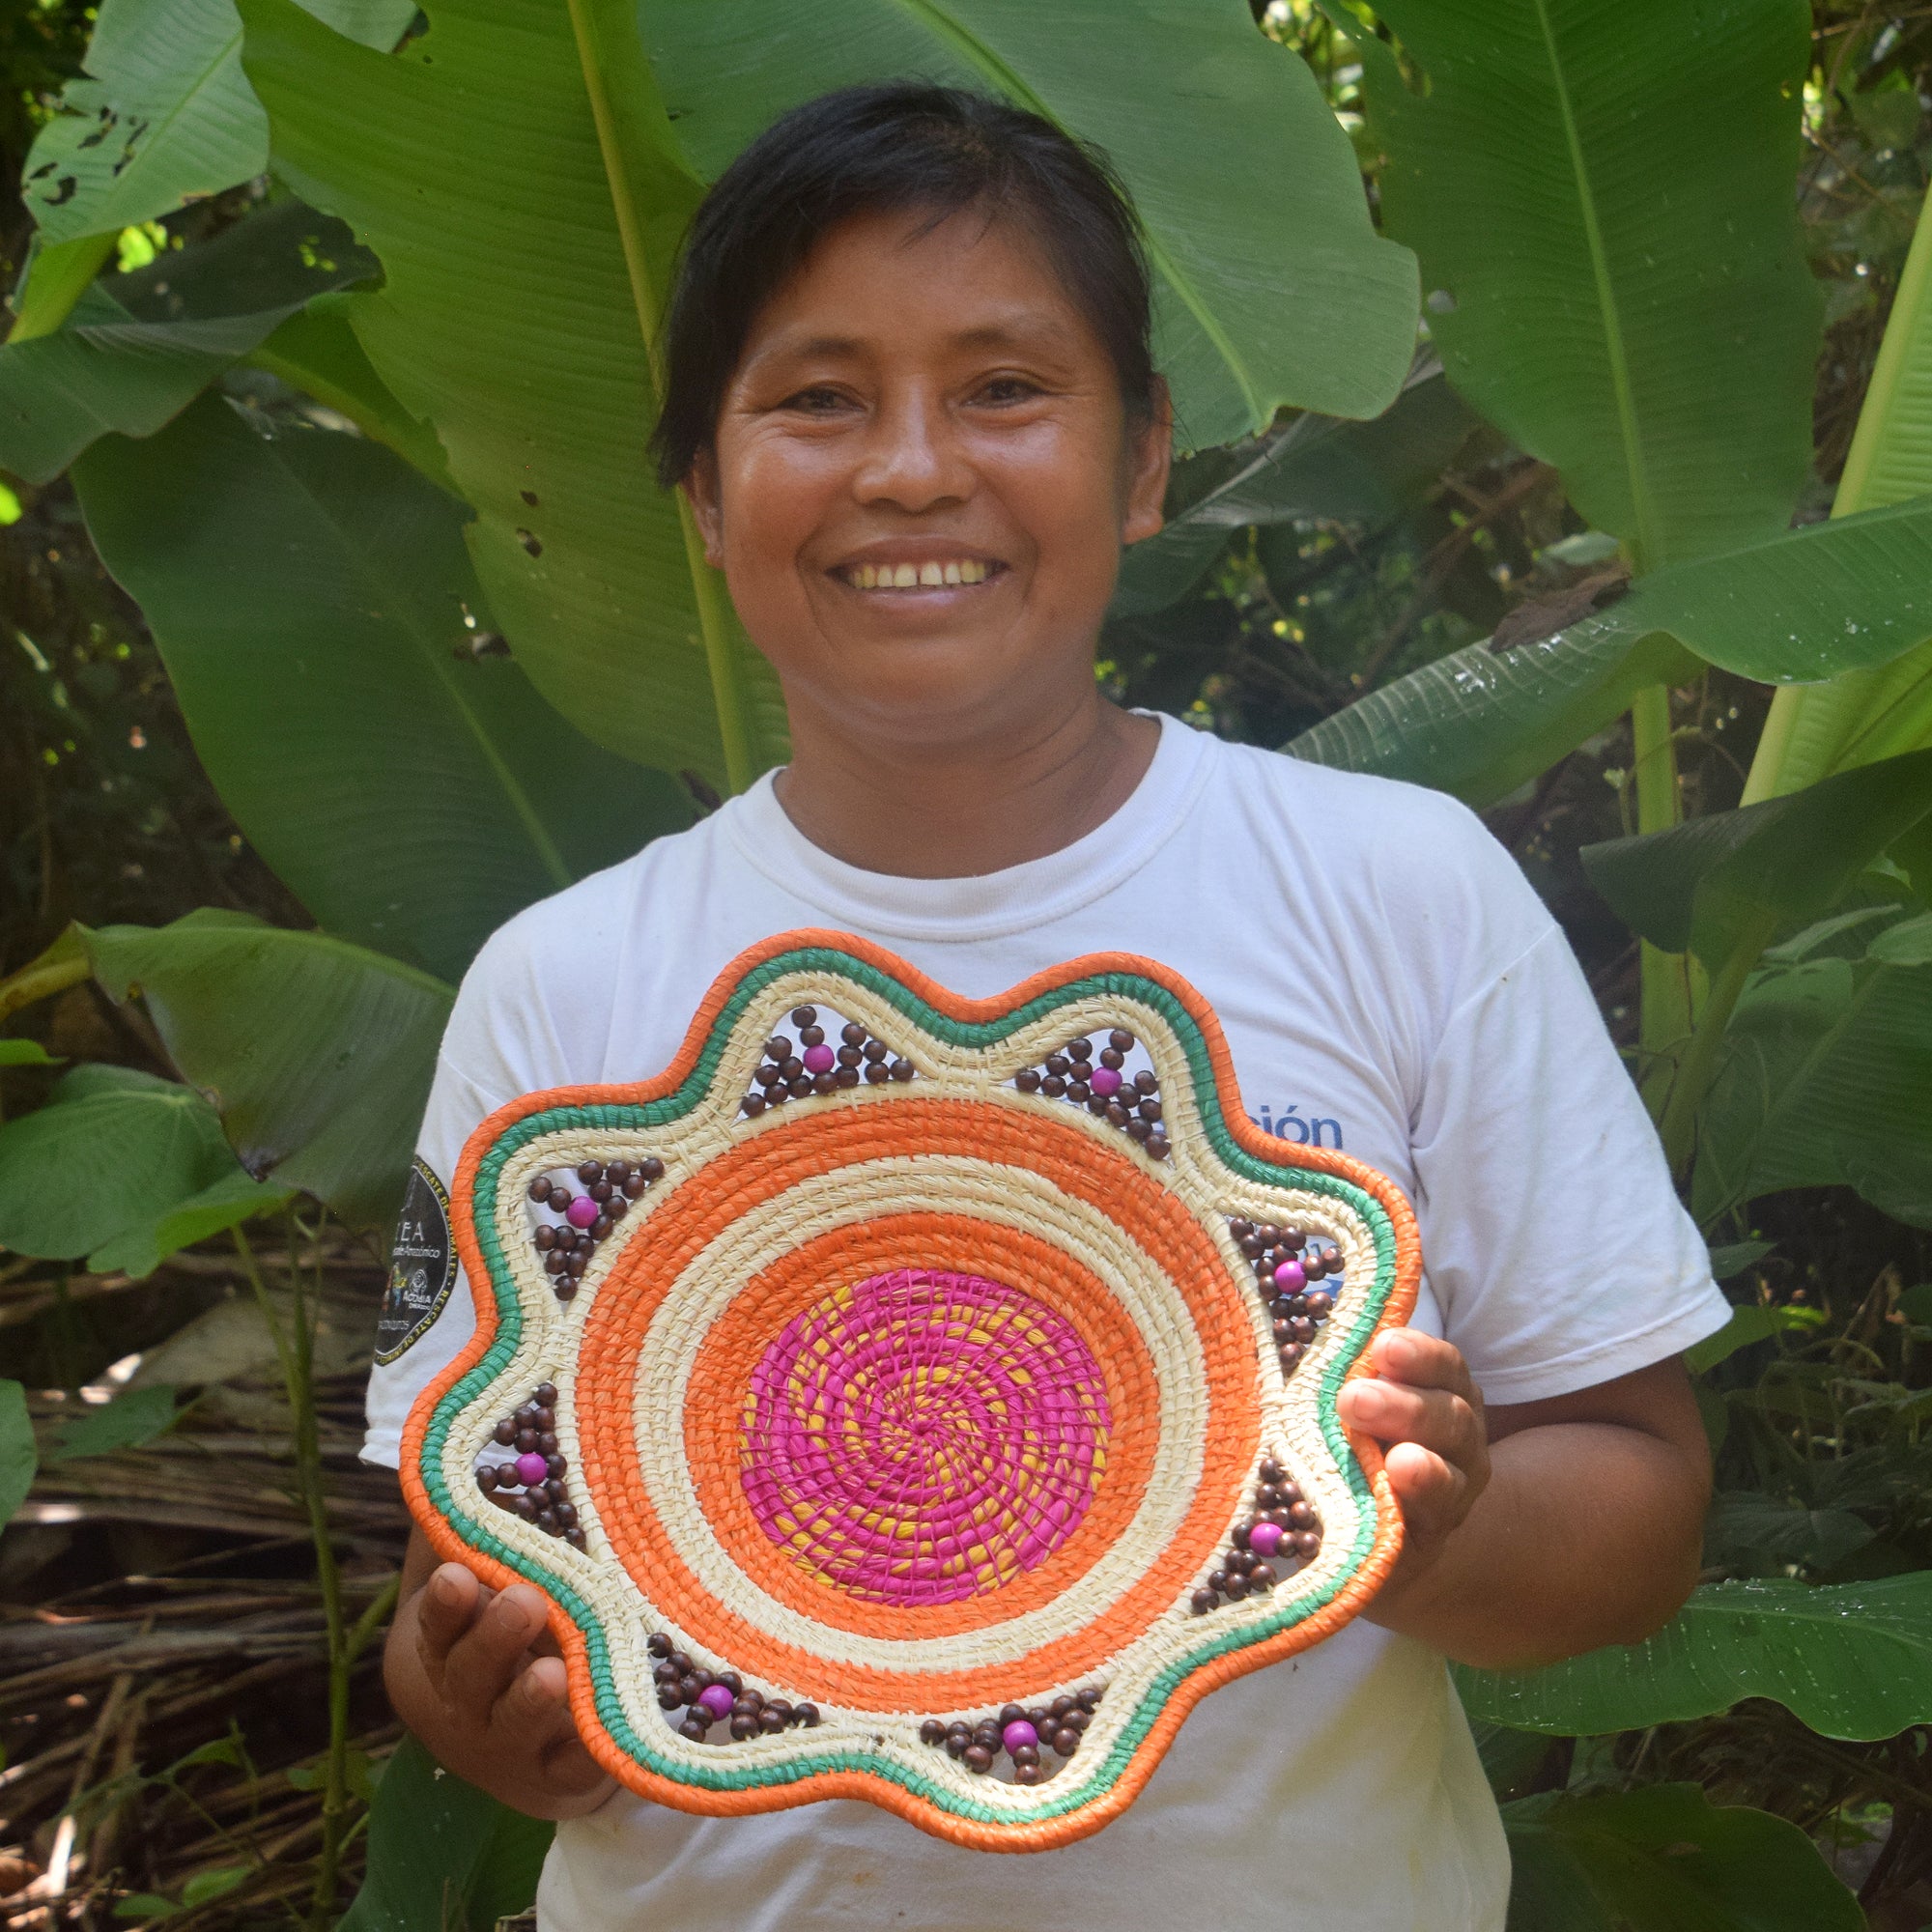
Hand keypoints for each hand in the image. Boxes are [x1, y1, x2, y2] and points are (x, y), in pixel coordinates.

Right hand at [385, 1540, 614, 1818]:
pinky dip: (588, 1755)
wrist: (517, 1754)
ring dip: (534, 1700)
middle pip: (473, 1672)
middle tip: (526, 1604)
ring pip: (519, 1723)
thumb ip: (467, 1524)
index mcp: (444, 1649)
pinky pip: (575, 1768)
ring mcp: (513, 1744)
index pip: (436, 1624)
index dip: (447, 1604)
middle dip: (496, 1640)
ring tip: (553, 1674)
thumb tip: (461, 1445)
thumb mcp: (471, 1583)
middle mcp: (470, 1700)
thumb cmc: (496, 1639)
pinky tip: (606, 1733)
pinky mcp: (560, 1777)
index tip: (460, 1575)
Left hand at [1335, 1328, 1489, 1583]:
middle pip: (1448, 1419)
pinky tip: (1396, 1498)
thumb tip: (1306, 1316)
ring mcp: (1452, 1495)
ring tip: (1396, 1461)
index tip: (1382, 1345)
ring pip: (1448, 1477)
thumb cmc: (1358, 1438)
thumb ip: (1348, 1368)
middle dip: (1404, 1407)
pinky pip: (1427, 1524)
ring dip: (1420, 1467)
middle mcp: (1458, 1442)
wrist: (1382, 1527)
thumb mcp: (1358, 1398)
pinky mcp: (1429, 1539)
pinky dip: (1415, 1511)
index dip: (1419, 1355)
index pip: (1445, 1366)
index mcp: (1443, 1392)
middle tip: (1354, 1399)